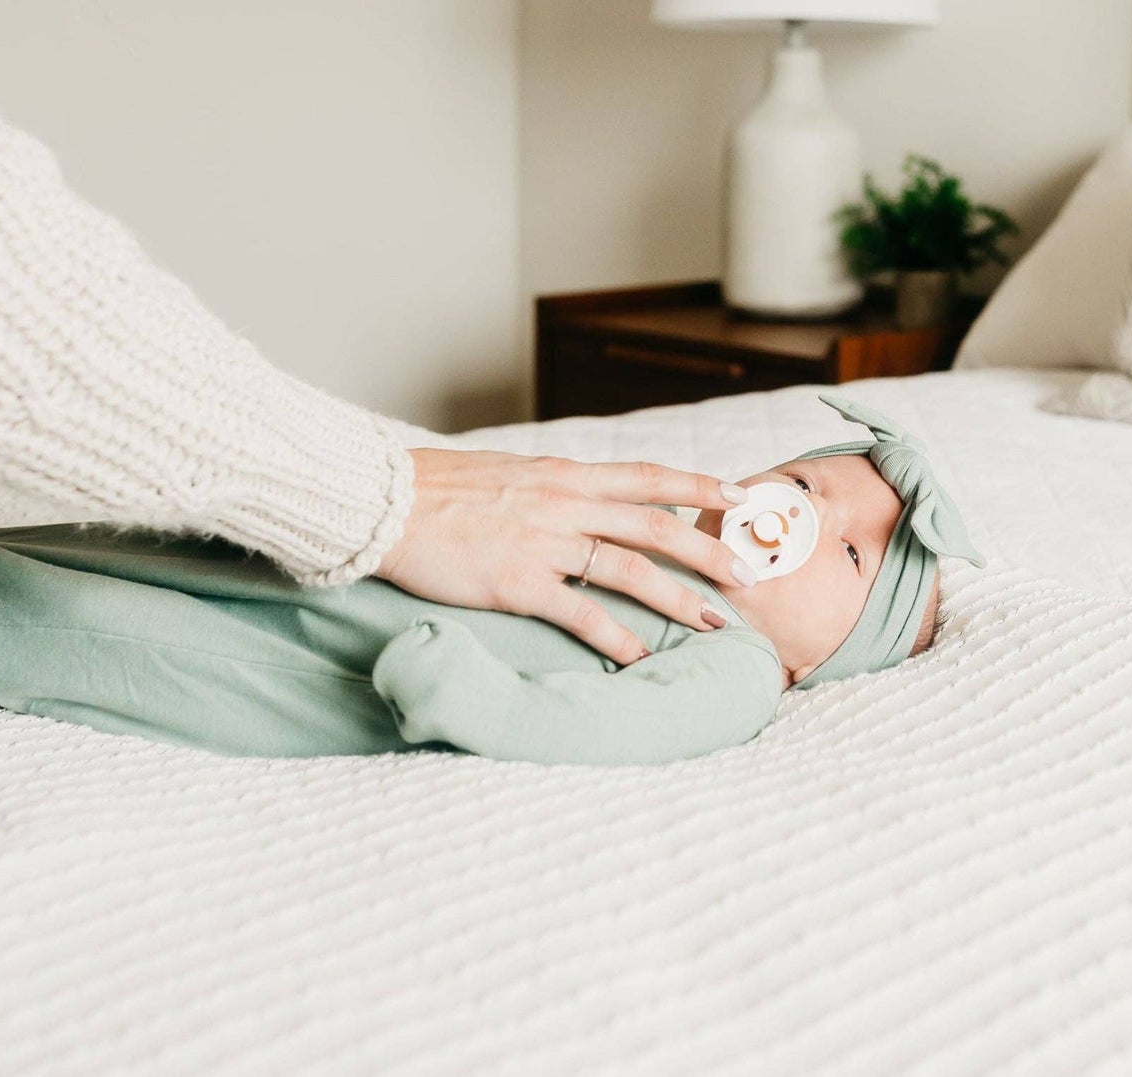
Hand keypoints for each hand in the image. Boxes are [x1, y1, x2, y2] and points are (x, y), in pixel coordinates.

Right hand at [374, 448, 753, 664]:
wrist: (385, 502)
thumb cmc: (435, 488)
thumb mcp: (503, 472)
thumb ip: (545, 486)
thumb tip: (573, 497)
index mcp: (561, 473)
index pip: (645, 475)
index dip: (696, 483)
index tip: (737, 492)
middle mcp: (562, 502)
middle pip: (654, 523)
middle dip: (707, 548)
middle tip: (747, 574)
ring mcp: (543, 542)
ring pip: (631, 568)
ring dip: (680, 597)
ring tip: (716, 623)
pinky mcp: (517, 582)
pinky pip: (581, 613)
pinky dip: (618, 638)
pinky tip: (642, 659)